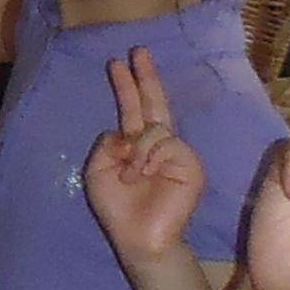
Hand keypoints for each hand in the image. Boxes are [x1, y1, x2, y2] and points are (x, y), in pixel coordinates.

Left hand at [85, 48, 208, 268]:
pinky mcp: (190, 164)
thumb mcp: (98, 171)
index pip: (134, 108)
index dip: (128, 86)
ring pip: (154, 127)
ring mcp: (177, 153)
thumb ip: (108, 144)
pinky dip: (149, 157)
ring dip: (137, 150)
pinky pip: (166, 143)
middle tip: (138, 50)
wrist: (139, 238)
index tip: (118, 62)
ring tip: (131, 175)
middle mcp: (158, 145)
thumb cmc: (119, 209)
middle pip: (154, 102)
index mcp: (136, 146)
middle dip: (145, 77)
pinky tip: (144, 174)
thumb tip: (126, 132)